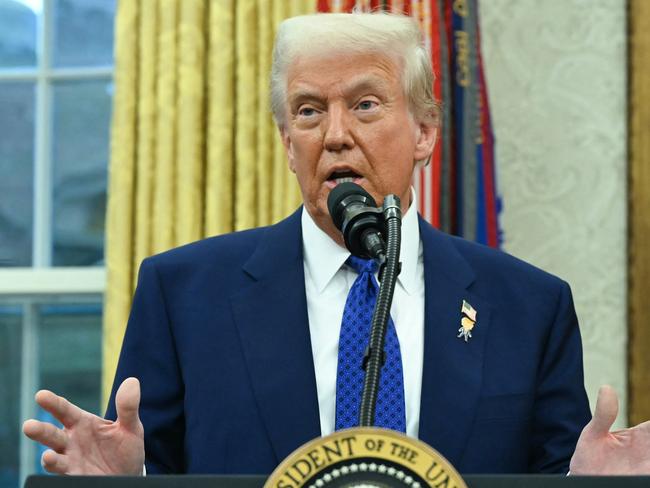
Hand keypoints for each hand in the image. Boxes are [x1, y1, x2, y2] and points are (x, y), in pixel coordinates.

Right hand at [23, 377, 144, 474]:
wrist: (129, 474)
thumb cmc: (125, 447)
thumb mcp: (130, 426)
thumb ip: (128, 407)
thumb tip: (132, 381)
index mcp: (82, 423)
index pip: (65, 410)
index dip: (53, 403)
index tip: (41, 396)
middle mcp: (71, 441)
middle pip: (51, 435)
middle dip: (40, 431)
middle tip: (28, 426)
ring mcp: (71, 461)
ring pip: (53, 459)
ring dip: (49, 459)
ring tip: (48, 456)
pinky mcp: (76, 477)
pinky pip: (66, 476)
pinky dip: (62, 473)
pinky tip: (60, 469)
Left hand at [570, 385, 649, 474]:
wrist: (583, 479)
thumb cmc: (589, 457)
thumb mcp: (593, 433)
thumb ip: (603, 414)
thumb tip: (607, 388)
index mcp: (642, 436)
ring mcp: (648, 467)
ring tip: (649, 459)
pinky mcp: (643, 479)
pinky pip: (649, 474)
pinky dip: (649, 471)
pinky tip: (647, 468)